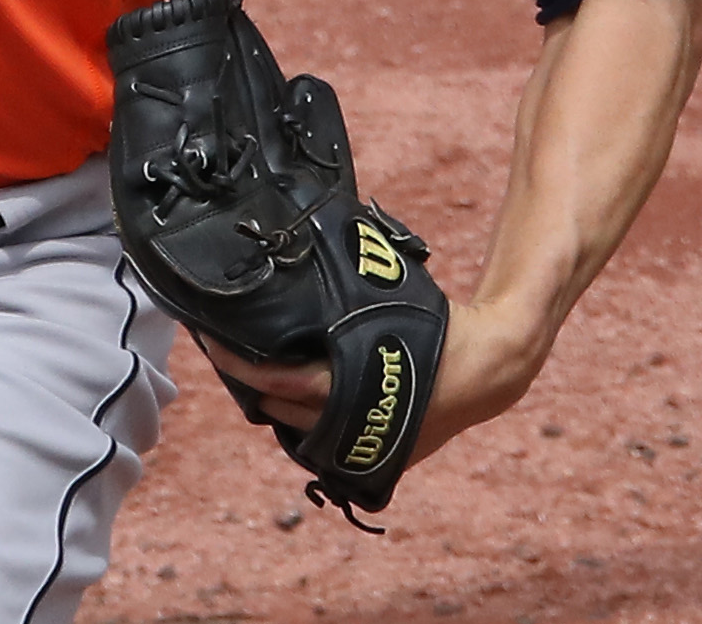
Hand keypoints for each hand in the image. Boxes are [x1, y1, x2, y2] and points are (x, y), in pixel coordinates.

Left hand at [192, 299, 542, 467]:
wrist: (491, 369)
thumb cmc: (440, 326)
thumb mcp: (388, 299)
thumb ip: (347, 290)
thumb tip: (306, 245)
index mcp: (350, 387)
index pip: (274, 382)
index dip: (237, 363)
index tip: (210, 341)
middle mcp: (351, 425)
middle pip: (277, 410)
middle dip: (249, 382)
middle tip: (228, 348)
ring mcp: (364, 447)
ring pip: (298, 431)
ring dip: (275, 404)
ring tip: (256, 368)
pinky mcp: (379, 457)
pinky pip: (326, 442)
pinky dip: (308, 420)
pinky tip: (295, 395)